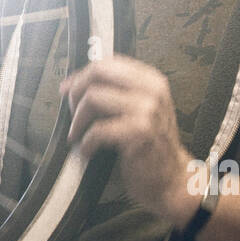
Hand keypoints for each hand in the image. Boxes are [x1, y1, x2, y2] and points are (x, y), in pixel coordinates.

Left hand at [61, 55, 197, 224]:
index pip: (107, 62)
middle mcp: (152, 90)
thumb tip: (73, 83)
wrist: (171, 177)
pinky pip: (97, 130)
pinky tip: (88, 150)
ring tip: (78, 133)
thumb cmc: (149, 144)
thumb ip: (116, 92)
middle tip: (71, 111)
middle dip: (76, 91)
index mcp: (151, 80)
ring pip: (93, 98)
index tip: (69, 88)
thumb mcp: (141, 108)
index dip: (82, 75)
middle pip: (98, 72)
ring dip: (78, 119)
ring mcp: (147, 111)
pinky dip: (86, 142)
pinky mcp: (139, 133)